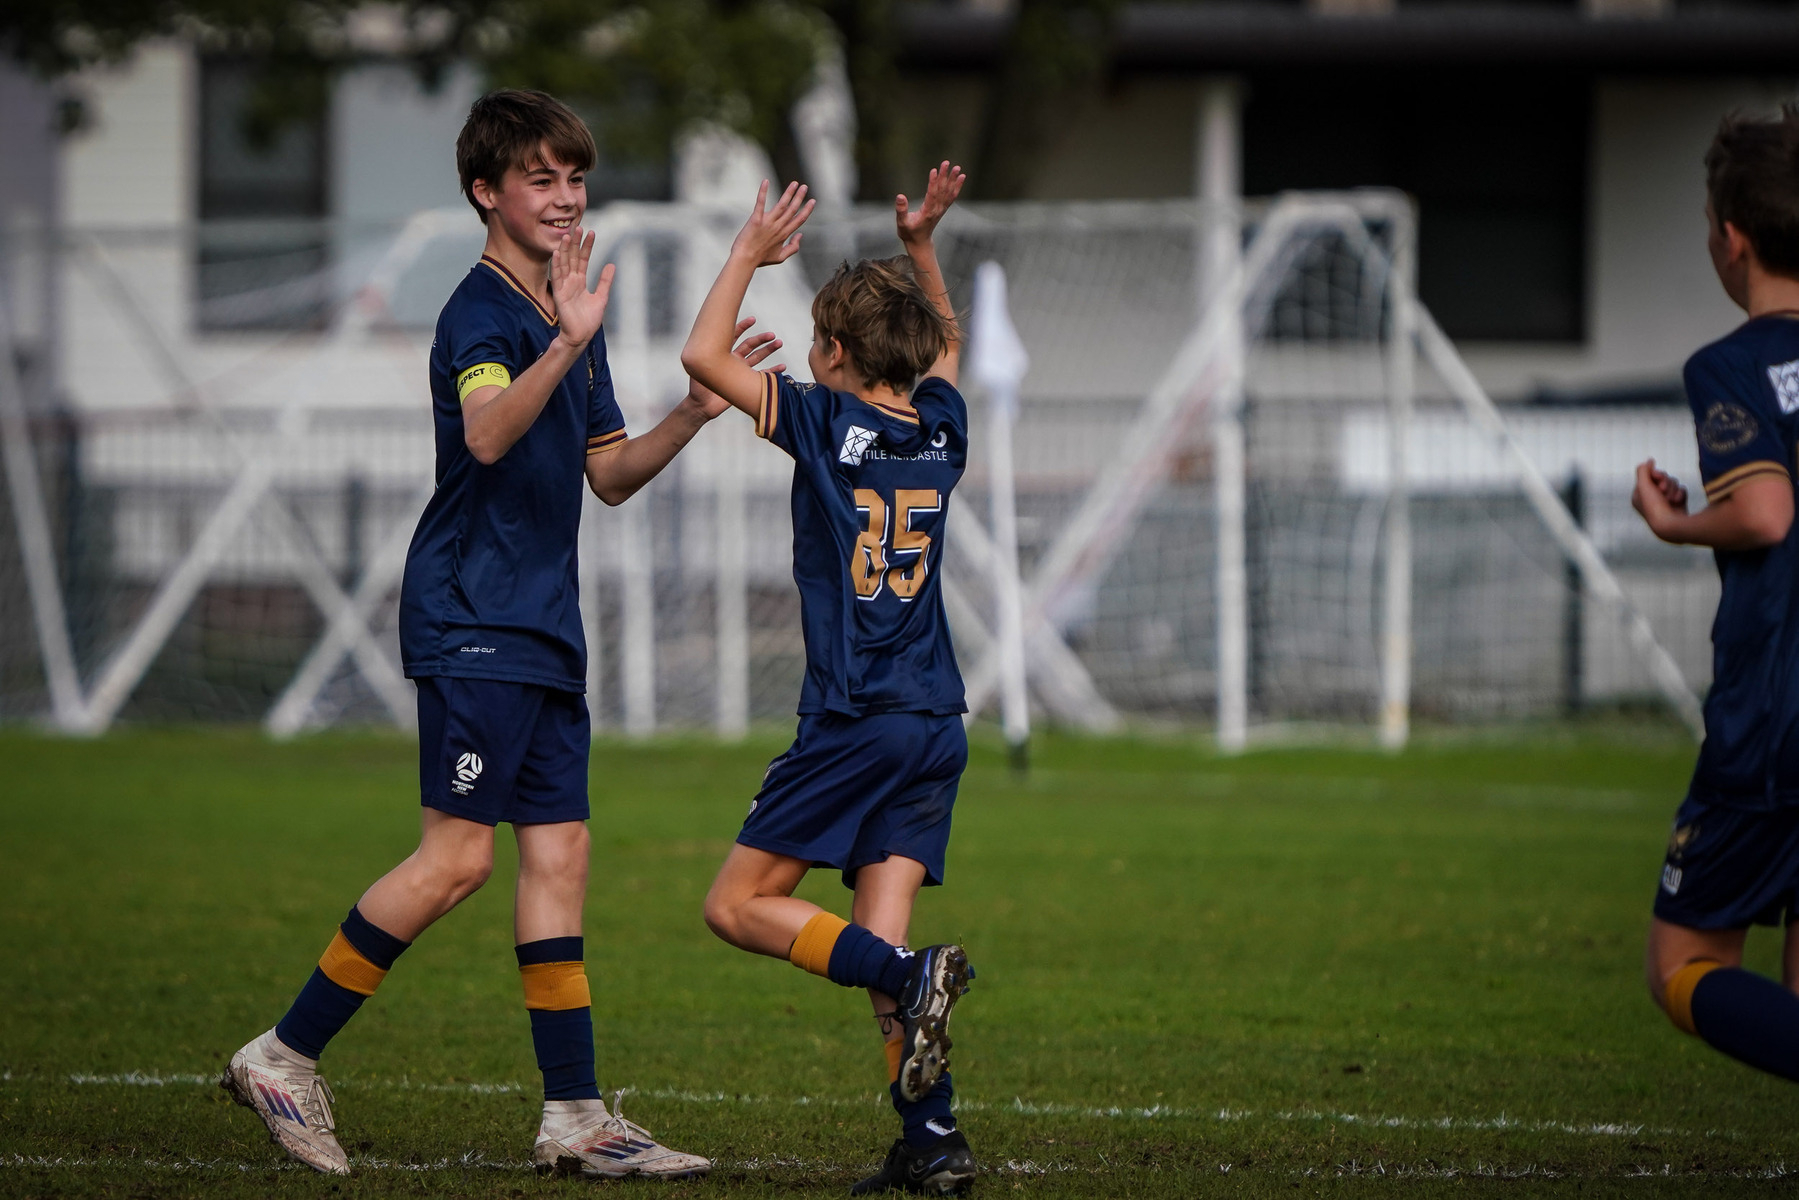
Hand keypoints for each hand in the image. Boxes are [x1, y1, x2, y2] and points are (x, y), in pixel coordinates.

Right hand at [552, 227, 614, 349]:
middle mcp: (571, 281)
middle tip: (579, 227)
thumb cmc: (589, 319)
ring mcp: (564, 286)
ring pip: (564, 264)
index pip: (584, 259)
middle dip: (576, 243)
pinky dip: (557, 265)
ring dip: (566, 250)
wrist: (580, 335)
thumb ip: (605, 281)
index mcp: (580, 281)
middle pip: (573, 258)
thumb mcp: (601, 297)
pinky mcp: (558, 293)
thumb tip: (612, 264)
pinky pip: (557, 277)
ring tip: (568, 235)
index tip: (592, 233)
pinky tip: (557, 253)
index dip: (587, 247)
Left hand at [688, 317, 784, 418]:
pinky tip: (782, 366)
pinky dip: (773, 371)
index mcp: (722, 353)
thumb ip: (704, 354)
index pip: (734, 336)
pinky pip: (762, 375)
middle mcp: (733, 360)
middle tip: (772, 335)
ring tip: (779, 343)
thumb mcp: (698, 367)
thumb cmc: (697, 386)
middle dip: (761, 339)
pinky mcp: (746, 383)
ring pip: (758, 357)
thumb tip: (704, 337)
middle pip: (750, 345)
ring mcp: (741, 371)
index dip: (743, 327)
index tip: (753, 320)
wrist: (702, 405)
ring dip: (768, 350)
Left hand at [730, 181, 814, 267]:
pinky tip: (765, 181)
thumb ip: (793, 247)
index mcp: (784, 234)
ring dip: (789, 193)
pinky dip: (763, 192)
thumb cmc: (760, 259)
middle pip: (792, 210)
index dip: (807, 210)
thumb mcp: (780, 257)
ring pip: (782, 205)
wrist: (745, 259)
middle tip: (805, 186)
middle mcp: (778, 227)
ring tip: (795, 183)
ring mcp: (767, 223)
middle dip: (800, 197)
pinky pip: (760, 203)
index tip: (812, 201)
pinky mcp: (756, 219)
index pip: (799, 220)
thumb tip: (800, 235)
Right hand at [896, 162, 965, 246]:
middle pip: (942, 190)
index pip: (932, 194)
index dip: (933, 182)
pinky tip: (961, 177)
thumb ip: (901, 210)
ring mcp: (941, 209)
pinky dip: (957, 187)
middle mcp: (937, 210)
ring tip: (957, 168)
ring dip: (953, 180)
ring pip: (948, 192)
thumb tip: (900, 196)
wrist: (919, 243)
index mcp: (927, 212)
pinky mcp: (943, 209)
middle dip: (944, 176)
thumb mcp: (902, 223)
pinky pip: (952, 196)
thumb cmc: (908, 233)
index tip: (934, 170)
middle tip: (947, 163)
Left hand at [1632, 459, 1687, 531]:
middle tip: (1663, 490)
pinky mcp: (1678, 504)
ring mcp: (1665, 502)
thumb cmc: (1654, 507)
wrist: (1670, 526)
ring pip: (1673, 483)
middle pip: (1663, 478)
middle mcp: (1651, 499)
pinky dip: (1680, 494)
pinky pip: (1682, 490)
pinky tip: (1677, 502)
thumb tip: (1649, 461)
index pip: (1649, 475)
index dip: (1655, 474)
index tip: (1656, 476)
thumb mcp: (1643, 486)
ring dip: (1672, 489)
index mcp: (1639, 495)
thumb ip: (1643, 470)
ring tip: (1670, 500)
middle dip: (1665, 482)